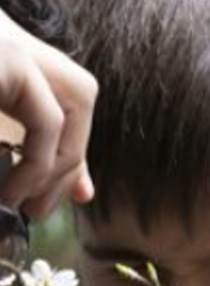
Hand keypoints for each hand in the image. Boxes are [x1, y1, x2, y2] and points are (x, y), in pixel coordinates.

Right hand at [0, 9, 96, 215]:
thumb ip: (30, 149)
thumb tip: (85, 192)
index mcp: (5, 48)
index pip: (63, 96)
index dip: (72, 150)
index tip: (63, 198)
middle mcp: (10, 35)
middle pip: (80, 95)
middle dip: (71, 159)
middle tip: (37, 211)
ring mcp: (8, 40)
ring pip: (75, 101)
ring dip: (56, 166)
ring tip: (21, 206)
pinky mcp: (5, 55)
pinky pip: (47, 118)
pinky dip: (39, 164)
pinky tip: (9, 194)